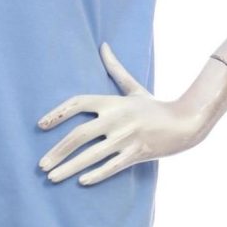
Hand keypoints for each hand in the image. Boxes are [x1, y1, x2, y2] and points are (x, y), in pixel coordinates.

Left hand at [37, 42, 208, 185]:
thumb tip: (104, 45)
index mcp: (112, 102)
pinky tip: (81, 182)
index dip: (57, 113)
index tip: (41, 125)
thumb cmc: (154, 107)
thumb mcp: (134, 88)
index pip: (77, 103)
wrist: (185, 123)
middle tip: (41, 165)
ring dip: (69, 167)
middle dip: (57, 151)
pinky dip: (96, 175)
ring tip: (51, 177)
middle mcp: (116, 119)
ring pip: (91, 155)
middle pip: (79, 135)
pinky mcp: (136, 154)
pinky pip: (112, 167)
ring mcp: (126, 138)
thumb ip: (115, 69)